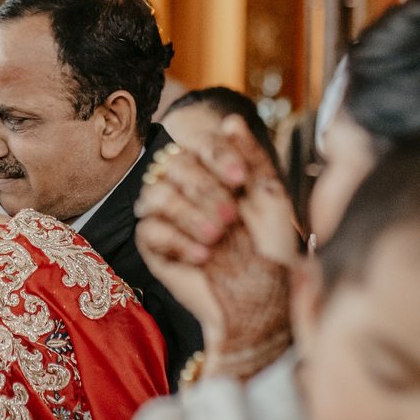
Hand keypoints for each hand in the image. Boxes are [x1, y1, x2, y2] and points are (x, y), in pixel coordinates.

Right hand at [137, 118, 297, 378]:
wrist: (264, 299)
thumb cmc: (271, 248)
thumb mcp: (269, 197)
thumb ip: (251, 157)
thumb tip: (230, 119)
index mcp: (213, 172)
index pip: (199, 144)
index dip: (216, 156)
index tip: (240, 180)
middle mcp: (186, 188)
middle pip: (173, 165)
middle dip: (204, 190)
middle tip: (231, 218)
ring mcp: (167, 217)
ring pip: (155, 195)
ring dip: (189, 214)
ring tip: (217, 237)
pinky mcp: (154, 248)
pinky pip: (149, 231)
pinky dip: (178, 241)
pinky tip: (204, 256)